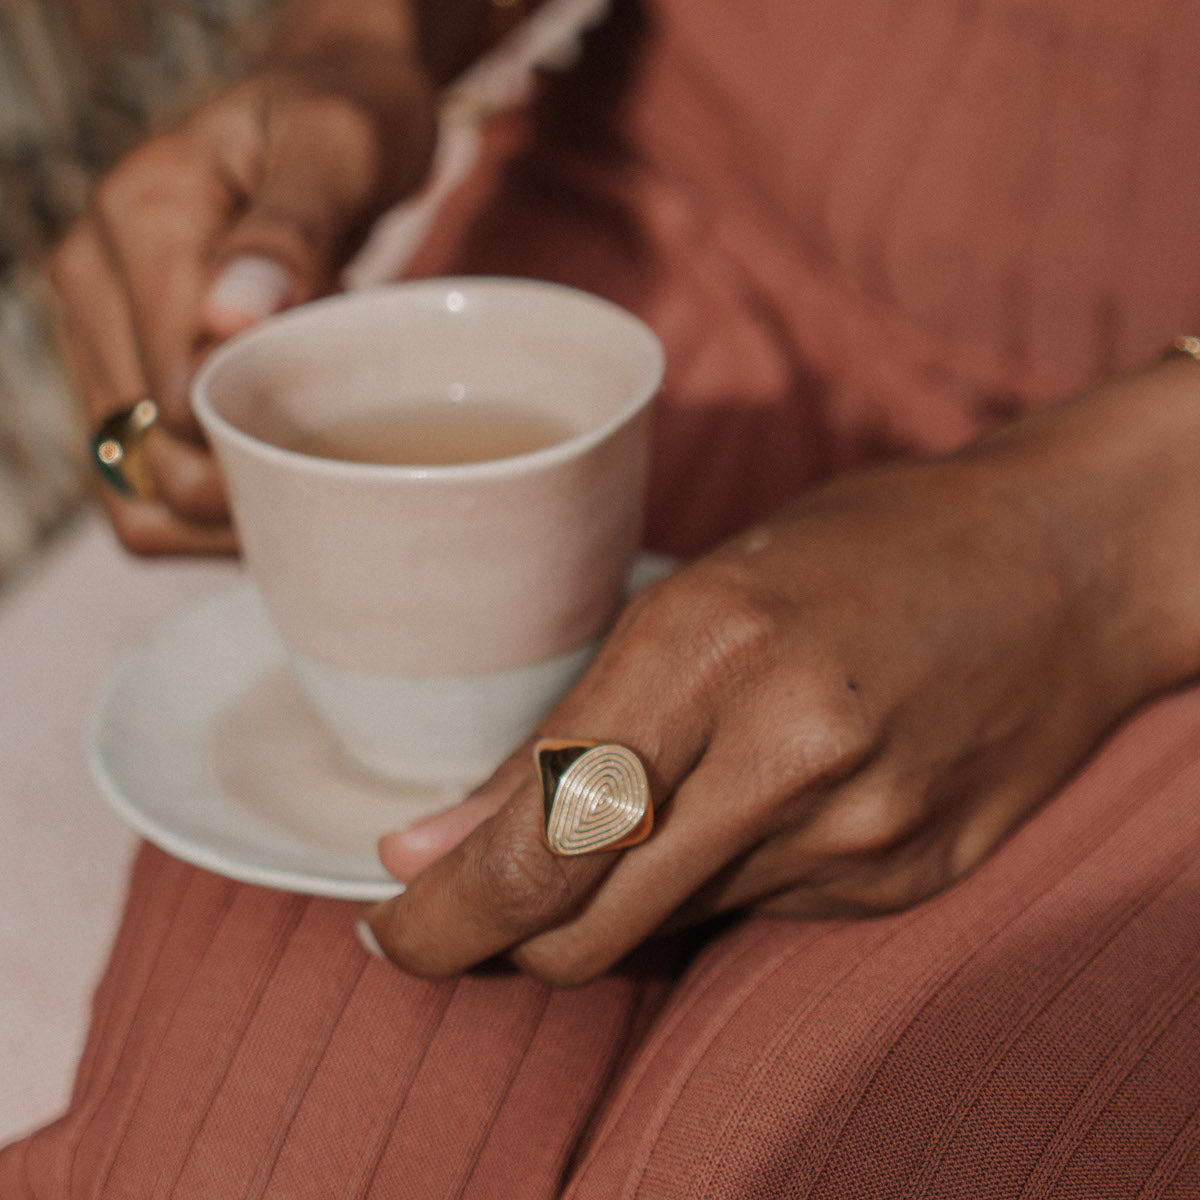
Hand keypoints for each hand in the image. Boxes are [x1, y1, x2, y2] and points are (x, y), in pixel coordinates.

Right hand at [52, 42, 436, 553]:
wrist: (331, 109)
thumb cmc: (347, 124)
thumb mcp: (340, 148)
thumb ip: (289, 230)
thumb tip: (231, 320)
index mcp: (141, 225)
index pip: (175, 400)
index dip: (257, 446)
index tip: (340, 441)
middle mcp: (96, 284)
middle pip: (149, 459)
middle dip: (246, 494)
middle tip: (338, 478)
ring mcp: (102, 333)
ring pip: (133, 488)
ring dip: (222, 521)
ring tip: (308, 494)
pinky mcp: (121, 367)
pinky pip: (140, 480)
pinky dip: (206, 512)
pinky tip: (277, 488)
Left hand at [363, 374, 1191, 985]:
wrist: (1061, 565)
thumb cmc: (863, 547)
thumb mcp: (702, 593)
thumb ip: (573, 733)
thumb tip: (439, 836)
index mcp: (710, 644)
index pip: (535, 836)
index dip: (440, 911)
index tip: (394, 926)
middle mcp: (784, 752)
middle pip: (581, 928)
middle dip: (495, 944)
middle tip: (458, 919)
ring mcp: (855, 831)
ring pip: (659, 933)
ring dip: (599, 910)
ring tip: (612, 833)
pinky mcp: (901, 880)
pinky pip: (749, 920)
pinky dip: (702, 890)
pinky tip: (735, 816)